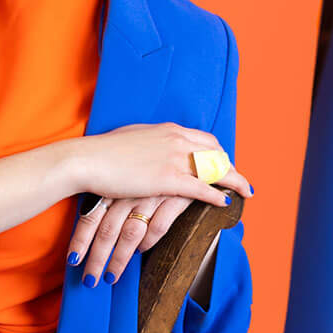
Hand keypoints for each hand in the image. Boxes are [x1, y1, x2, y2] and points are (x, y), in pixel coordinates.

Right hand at [68, 126, 253, 286]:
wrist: (87, 160)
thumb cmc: (102, 152)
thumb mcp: (131, 139)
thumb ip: (148, 143)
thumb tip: (150, 148)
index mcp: (168, 130)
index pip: (204, 139)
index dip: (218, 152)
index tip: (223, 162)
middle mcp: (176, 140)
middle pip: (216, 153)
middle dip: (230, 166)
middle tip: (238, 178)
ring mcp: (174, 159)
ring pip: (215, 169)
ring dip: (234, 180)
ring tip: (245, 190)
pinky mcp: (167, 179)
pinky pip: (202, 188)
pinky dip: (218, 195)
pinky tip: (226, 201)